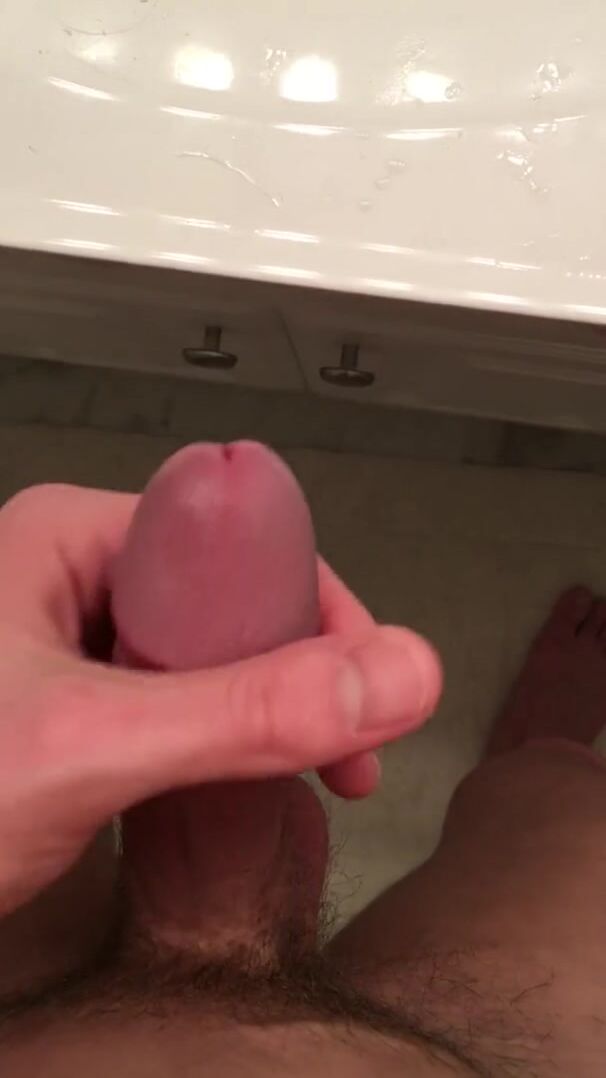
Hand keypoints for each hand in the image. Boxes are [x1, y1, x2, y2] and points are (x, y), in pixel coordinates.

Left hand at [0, 484, 441, 916]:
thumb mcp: (90, 745)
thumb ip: (243, 713)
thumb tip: (397, 675)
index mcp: (72, 538)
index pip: (237, 544)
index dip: (318, 613)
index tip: (364, 694)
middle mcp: (73, 579)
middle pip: (229, 605)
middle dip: (299, 678)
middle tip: (345, 760)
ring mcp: (70, 647)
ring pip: (207, 662)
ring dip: (265, 719)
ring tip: (310, 780)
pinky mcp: (69, 709)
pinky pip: (172, 708)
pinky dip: (219, 747)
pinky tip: (241, 788)